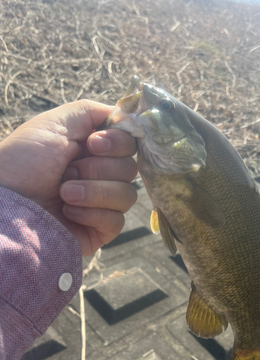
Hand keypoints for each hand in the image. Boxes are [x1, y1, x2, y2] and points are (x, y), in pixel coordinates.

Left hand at [0, 100, 137, 254]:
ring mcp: (101, 204)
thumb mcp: (55, 123)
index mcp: (92, 150)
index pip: (129, 144)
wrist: (7, 204)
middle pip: (130, 168)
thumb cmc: (23, 162)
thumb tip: (128, 118)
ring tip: (64, 193)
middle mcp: (100, 175)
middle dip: (99, 168)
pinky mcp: (99, 231)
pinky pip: (117, 221)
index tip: (94, 144)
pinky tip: (69, 213)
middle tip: (69, 171)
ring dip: (94, 191)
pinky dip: (92, 214)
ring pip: (128, 195)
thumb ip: (92, 112)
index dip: (118, 142)